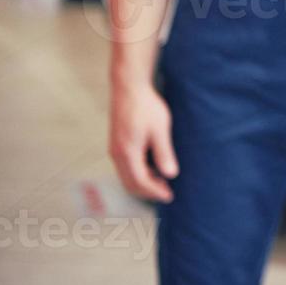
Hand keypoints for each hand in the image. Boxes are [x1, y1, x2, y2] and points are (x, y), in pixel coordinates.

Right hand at [109, 79, 176, 202]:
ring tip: (162, 181)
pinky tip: (152, 167)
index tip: (169, 196)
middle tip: (166, 192)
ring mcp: (114, 149)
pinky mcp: (116, 143)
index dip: (155, 191)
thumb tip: (170, 174)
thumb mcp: (160, 129)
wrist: (129, 87)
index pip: (140, 182)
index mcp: (127, 153)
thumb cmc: (146, 106)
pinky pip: (124, 166)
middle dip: (148, 191)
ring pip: (126, 175)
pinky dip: (137, 173)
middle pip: (130, 183)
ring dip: (142, 182)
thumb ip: (164, 153)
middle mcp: (117, 154)